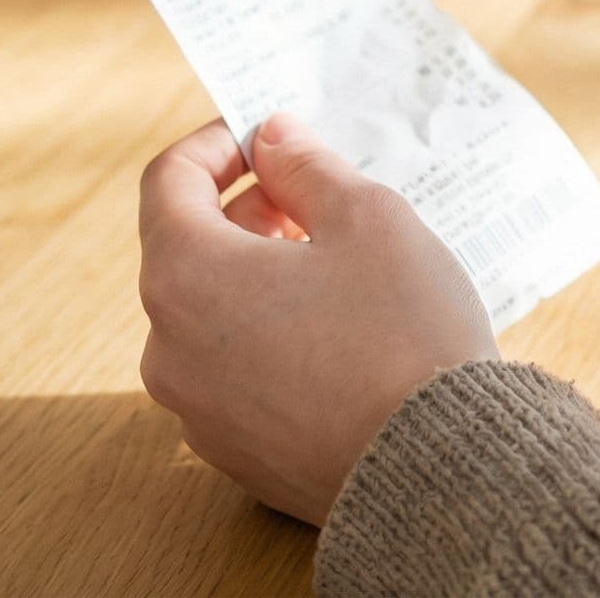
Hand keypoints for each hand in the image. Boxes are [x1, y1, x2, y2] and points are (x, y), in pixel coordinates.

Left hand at [137, 113, 497, 524]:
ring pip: (208, 311)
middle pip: (186, 248)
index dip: (217, 143)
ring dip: (258, 272)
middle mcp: (168, 346)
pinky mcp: (229, 451)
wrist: (433, 465)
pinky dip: (268, 332)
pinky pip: (231, 368)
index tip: (268, 134)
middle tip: (319, 196)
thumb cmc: (401, 328)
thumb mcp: (368, 217)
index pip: (167, 182)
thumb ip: (307, 168)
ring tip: (339, 264)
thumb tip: (271, 137)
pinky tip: (339, 332)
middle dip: (248, 209)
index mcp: (188, 276)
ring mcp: (194, 408)